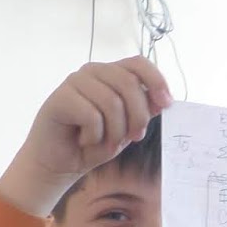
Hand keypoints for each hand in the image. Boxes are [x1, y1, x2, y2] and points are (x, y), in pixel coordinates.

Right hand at [0, 57, 172, 217]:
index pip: (138, 63)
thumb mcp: (127, 128)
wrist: (60, 163)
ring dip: (115, 132)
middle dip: (138, 117)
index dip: (156, 80)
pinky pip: (92, 116)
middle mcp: (93, 72)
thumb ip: (143, 111)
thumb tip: (162, 100)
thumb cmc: (93, 143)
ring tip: (104, 142)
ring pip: (112, 102)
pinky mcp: (60, 97)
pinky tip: (83, 140)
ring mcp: (75, 81)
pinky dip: (94, 136)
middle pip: (129, 83)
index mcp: (111, 74)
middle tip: (134, 138)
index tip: (166, 104)